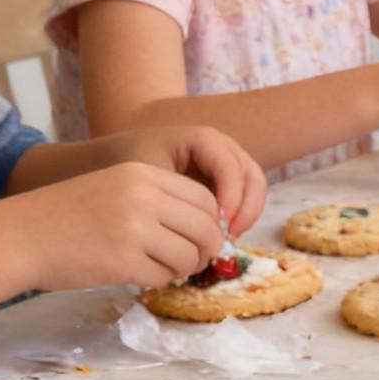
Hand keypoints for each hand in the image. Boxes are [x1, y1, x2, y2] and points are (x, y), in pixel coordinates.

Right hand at [22, 164, 224, 290]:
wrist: (21, 235)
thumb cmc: (71, 216)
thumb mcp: (117, 188)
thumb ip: (161, 201)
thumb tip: (211, 230)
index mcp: (144, 174)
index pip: (206, 199)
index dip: (211, 224)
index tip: (199, 238)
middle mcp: (143, 197)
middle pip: (207, 229)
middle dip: (205, 250)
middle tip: (188, 260)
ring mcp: (135, 229)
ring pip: (190, 256)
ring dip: (181, 268)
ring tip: (157, 265)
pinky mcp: (125, 260)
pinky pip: (164, 276)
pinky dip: (156, 279)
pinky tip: (134, 272)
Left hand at [103, 125, 265, 238]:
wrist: (123, 156)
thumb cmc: (132, 163)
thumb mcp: (147, 176)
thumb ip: (175, 197)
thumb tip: (206, 228)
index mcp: (205, 139)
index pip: (230, 168)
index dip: (231, 198)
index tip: (219, 227)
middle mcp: (225, 149)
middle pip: (253, 179)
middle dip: (246, 211)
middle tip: (228, 238)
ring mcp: (232, 165)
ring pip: (256, 191)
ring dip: (247, 217)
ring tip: (226, 240)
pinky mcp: (231, 182)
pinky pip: (247, 200)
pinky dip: (241, 219)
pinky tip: (222, 237)